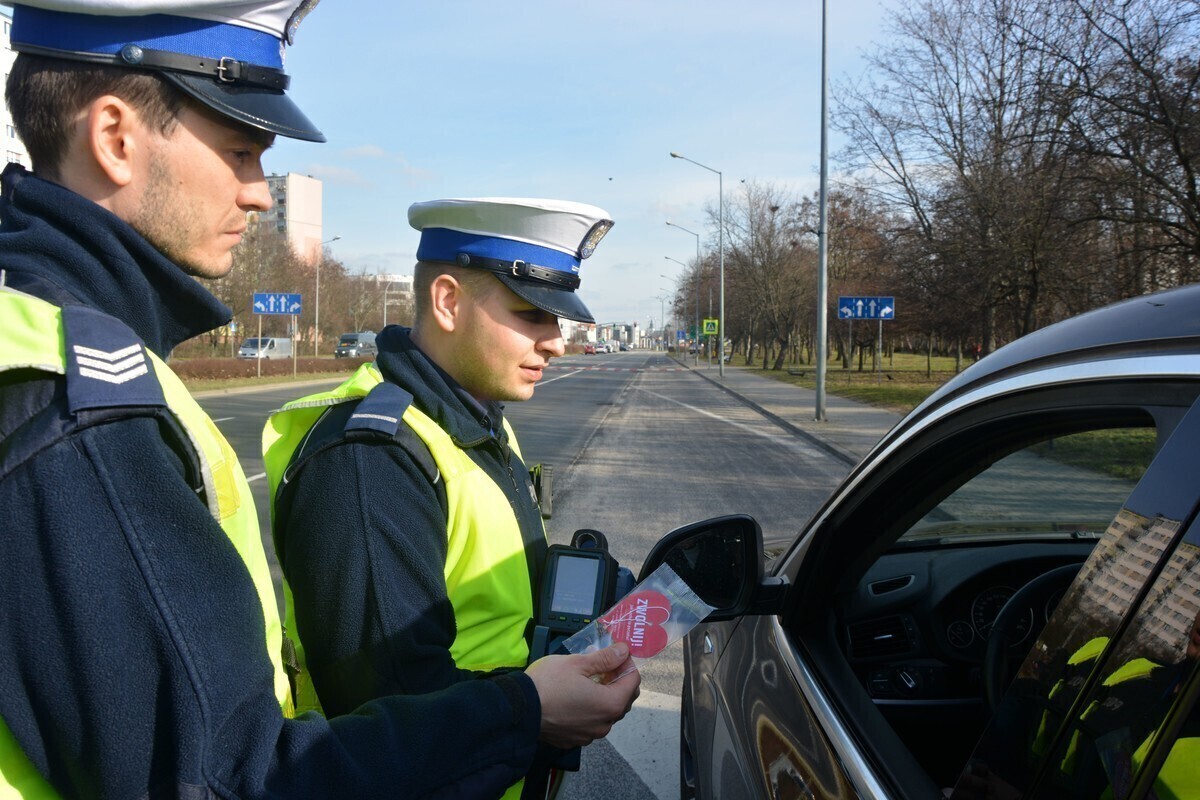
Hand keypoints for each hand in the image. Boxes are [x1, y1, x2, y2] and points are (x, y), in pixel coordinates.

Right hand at [526, 643, 640, 748]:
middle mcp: (604, 724)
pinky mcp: (574, 740)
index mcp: (610, 704)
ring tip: (589, 680)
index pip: (633, 682)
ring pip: (607, 713)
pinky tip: (576, 698)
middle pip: (623, 700)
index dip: (627, 665)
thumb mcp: (577, 663)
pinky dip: (590, 710)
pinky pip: (591, 723)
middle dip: (618, 681)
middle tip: (604, 665)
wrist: (518, 710)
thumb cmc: (547, 684)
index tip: (617, 654)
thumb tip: (624, 651)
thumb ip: (605, 658)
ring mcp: (589, 735)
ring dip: (604, 696)